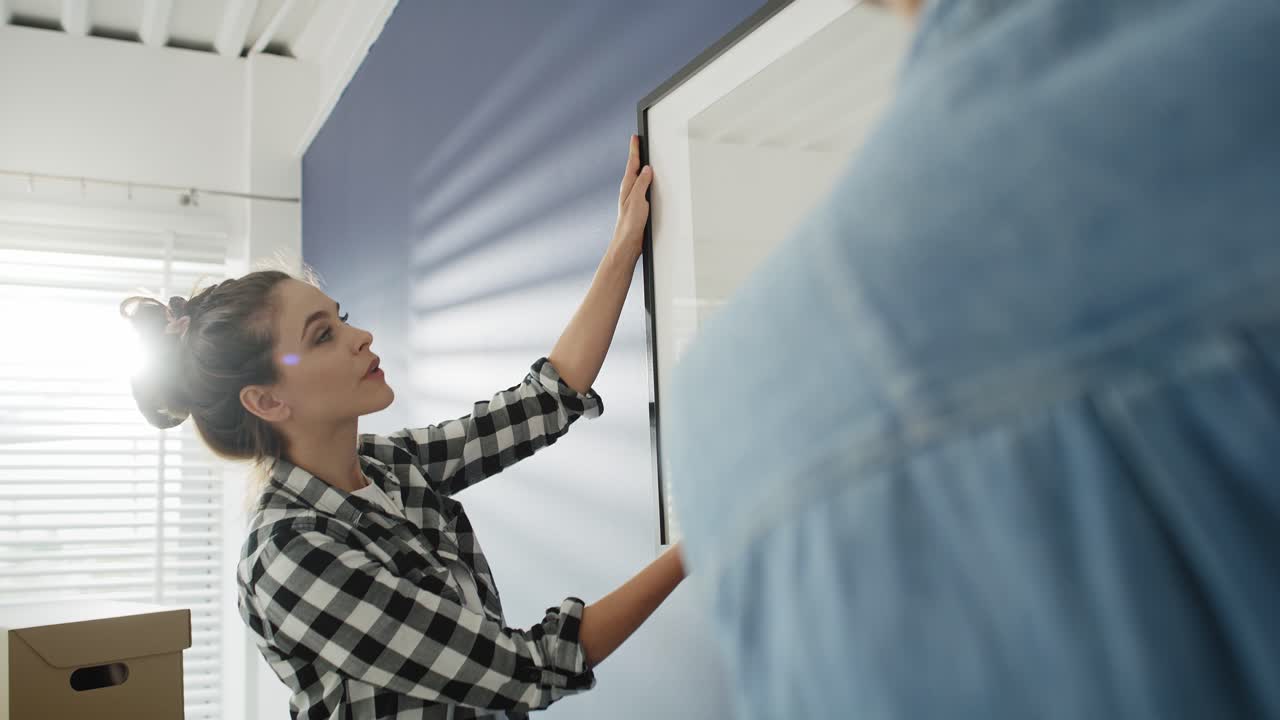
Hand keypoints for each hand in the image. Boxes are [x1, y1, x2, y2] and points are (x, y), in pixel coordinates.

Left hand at [611, 134, 653, 262]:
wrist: (628, 243)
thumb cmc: (630, 224)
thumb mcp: (638, 200)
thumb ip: (642, 183)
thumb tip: (646, 169)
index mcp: (628, 186)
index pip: (632, 163)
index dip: (635, 149)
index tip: (635, 137)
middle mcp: (629, 190)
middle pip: (634, 168)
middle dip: (637, 155)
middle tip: (638, 142)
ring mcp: (633, 197)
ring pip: (638, 177)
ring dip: (641, 167)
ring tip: (643, 156)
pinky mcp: (638, 205)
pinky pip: (643, 187)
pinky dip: (646, 180)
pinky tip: (648, 182)